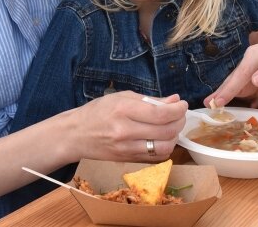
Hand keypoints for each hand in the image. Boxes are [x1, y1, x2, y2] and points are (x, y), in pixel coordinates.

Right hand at [70, 91, 186, 162]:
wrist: (75, 134)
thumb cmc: (97, 111)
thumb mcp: (122, 97)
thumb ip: (150, 100)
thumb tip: (174, 100)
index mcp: (124, 110)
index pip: (160, 113)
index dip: (178, 109)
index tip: (182, 104)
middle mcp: (125, 131)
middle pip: (166, 131)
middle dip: (179, 121)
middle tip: (179, 114)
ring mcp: (127, 148)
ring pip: (164, 147)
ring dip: (174, 137)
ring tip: (172, 127)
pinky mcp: (128, 159)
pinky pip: (155, 156)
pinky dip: (165, 147)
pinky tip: (161, 138)